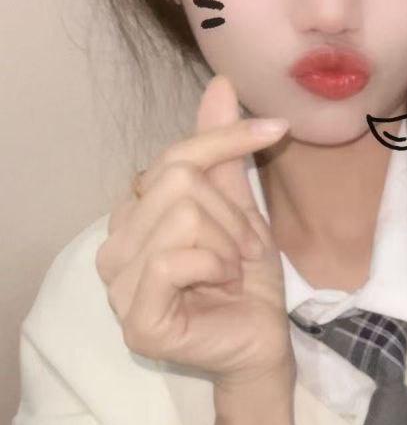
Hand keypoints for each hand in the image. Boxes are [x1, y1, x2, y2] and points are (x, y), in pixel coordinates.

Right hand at [95, 74, 295, 390]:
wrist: (264, 341)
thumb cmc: (246, 281)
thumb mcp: (239, 206)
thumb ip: (221, 151)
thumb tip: (221, 83)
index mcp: (132, 217)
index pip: (172, 156)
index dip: (224, 140)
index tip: (276, 130)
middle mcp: (113, 247)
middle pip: (177, 183)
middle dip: (230, 214)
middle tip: (241, 251)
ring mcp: (118, 287)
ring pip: (179, 217)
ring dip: (227, 243)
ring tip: (231, 271)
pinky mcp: (137, 319)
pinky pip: (170, 259)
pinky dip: (212, 265)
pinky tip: (222, 285)